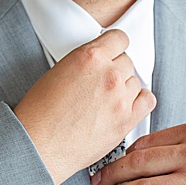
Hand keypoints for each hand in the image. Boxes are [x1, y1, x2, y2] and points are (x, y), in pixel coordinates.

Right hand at [14, 29, 155, 184]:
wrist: (37, 146)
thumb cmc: (39, 114)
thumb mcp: (57, 72)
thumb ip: (85, 63)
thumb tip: (100, 62)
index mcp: (90, 57)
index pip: (119, 38)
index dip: (114, 46)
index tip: (113, 52)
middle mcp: (109, 75)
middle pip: (127, 62)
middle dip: (114, 70)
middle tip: (99, 83)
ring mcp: (120, 98)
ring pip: (135, 81)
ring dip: (124, 88)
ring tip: (104, 100)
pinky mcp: (126, 119)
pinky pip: (147, 101)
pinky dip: (138, 102)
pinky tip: (124, 106)